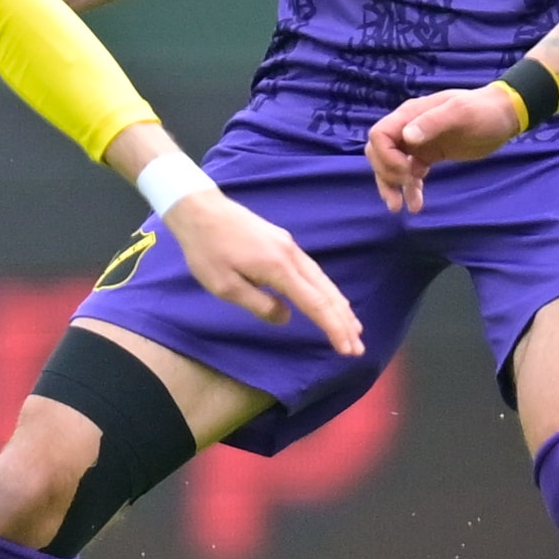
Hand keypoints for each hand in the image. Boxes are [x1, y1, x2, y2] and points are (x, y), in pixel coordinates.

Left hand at [164, 189, 362, 355]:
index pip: (315, 304)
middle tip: (357, 346)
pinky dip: (326, 289)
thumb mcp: (225, 286)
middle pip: (326, 292)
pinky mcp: (283, 242)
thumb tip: (286, 317)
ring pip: (322, 280)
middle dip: (344, 320)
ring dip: (339, 305)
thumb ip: (258, 305)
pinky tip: (329, 298)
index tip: (347, 348)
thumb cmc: (208, 250)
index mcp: (279, 268)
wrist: (200, 209)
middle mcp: (292, 256)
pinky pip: (313, 271)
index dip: (333, 327)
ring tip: (353, 326)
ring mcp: (290, 247)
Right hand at [365, 86, 524, 213]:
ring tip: (399, 208)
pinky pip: (409, 173)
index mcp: (411, 115)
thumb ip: (433, 123)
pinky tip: (416, 204)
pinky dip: (409, 189)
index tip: (407, 171)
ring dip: (391, 186)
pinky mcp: (428, 155)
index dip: (386, 157)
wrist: (503, 116)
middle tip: (406, 186)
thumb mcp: (461, 113)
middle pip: (378, 152)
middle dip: (385, 173)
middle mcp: (408, 127)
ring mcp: (417, 142)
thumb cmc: (484, 112)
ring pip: (390, 165)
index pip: (379, 135)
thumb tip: (407, 138)